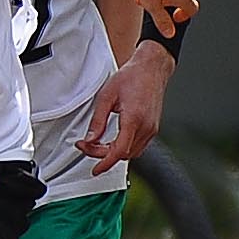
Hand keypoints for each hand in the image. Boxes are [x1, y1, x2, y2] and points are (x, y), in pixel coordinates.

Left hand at [80, 40, 172, 166]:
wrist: (151, 68)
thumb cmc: (132, 77)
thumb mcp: (106, 97)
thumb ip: (97, 122)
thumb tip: (90, 139)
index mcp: (134, 119)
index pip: (119, 151)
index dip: (105, 163)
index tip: (95, 170)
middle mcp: (146, 127)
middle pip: (123, 154)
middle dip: (102, 154)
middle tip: (86, 145)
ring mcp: (152, 128)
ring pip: (132, 153)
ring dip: (113, 153)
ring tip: (96, 143)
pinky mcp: (153, 128)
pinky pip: (138, 146)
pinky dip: (123, 148)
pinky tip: (112, 141)